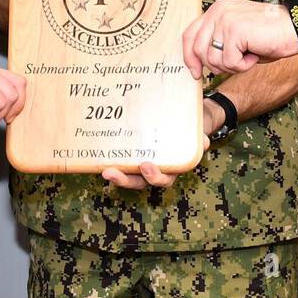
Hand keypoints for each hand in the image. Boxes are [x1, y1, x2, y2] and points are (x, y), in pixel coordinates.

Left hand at [100, 102, 216, 189]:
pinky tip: (95, 150)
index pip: (162, 178)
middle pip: (137, 180)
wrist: (186, 116)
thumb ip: (200, 138)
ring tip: (102, 169)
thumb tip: (203, 142)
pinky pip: (119, 156)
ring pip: (126, 172)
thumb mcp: (198, 132)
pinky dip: (108, 156)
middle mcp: (154, 167)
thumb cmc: (191, 128)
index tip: (146, 166)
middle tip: (110, 172)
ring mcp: (140, 158)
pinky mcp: (130, 149)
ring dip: (114, 173)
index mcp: (171, 167)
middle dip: (124, 180)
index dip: (153, 177)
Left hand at [182, 0, 297, 78]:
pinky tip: (255, 55)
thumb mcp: (238, 35)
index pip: (190, 34)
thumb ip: (218, 41)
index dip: (189, 56)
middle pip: (198, 50)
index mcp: (217, 10)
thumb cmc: (270, 34)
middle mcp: (218, 12)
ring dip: (232, 65)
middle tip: (235, 64)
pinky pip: (229, 62)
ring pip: (213, 59)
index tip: (195, 72)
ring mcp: (225, 20)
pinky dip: (243, 66)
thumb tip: (200, 62)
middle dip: (214, 65)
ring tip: (249, 55)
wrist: (296, 28)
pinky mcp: (235, 30)